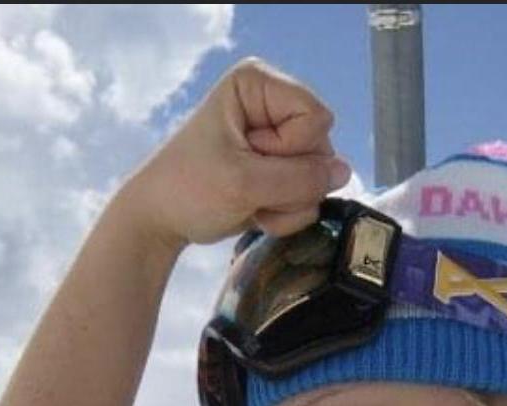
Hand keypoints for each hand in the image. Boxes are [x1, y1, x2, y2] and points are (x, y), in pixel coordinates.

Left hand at [117, 57, 350, 248]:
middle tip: (249, 188)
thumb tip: (345, 173)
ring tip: (250, 201)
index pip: (315, 117)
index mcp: (259, 85)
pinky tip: (256, 210)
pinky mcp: (282, 172)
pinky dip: (285, 213)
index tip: (249, 156)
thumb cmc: (189, 189)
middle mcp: (274, 107)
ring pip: (319, 178)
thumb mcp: (244, 183)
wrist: (162, 220)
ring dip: (287, 203)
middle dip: (289, 181)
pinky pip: (310, 197)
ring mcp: (281, 142)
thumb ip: (300, 179)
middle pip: (321, 149)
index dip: (290, 149)